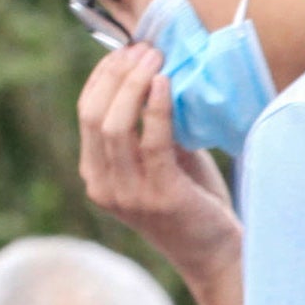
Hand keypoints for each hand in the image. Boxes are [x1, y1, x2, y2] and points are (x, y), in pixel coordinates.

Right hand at [79, 44, 241, 273]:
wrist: (217, 253)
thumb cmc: (193, 203)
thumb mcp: (162, 160)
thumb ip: (149, 127)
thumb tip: (151, 73)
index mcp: (96, 175)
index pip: (86, 113)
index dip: (102, 77)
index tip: (125, 51)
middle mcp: (104, 186)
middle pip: (94, 115)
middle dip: (116, 74)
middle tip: (143, 50)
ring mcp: (129, 194)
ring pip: (115, 125)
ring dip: (135, 84)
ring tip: (156, 60)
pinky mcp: (159, 196)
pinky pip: (151, 141)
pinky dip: (156, 108)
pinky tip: (166, 85)